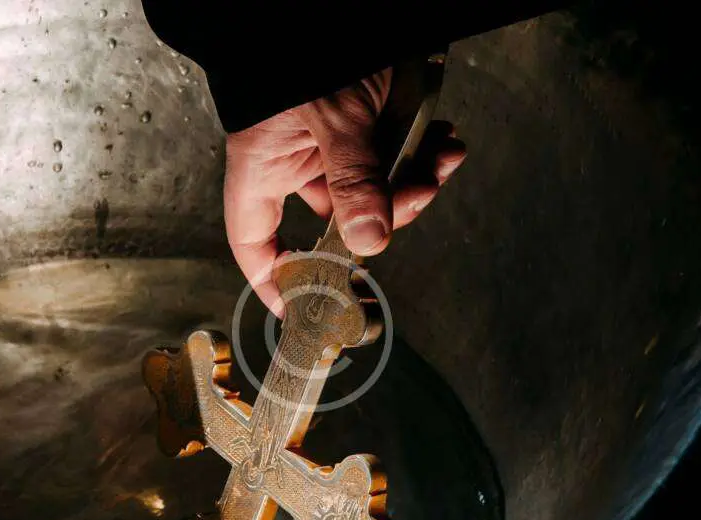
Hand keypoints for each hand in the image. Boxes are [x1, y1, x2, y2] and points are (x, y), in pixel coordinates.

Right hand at [224, 67, 465, 317]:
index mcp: (266, 166)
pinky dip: (427, 156)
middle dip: (384, 217)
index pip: (255, 240)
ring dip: (416, 183)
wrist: (343, 0)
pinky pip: (399, 160)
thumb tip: (371, 242)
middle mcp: (299, 163)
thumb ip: (352, 178)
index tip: (301, 309)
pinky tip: (445, 141)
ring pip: (378, 192)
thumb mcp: (332, 116)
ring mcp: (336, 147)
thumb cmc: (306, 45)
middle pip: (339, 221)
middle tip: (413, 197)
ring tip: (440, 158)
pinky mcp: (369, 127)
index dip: (274, 279)